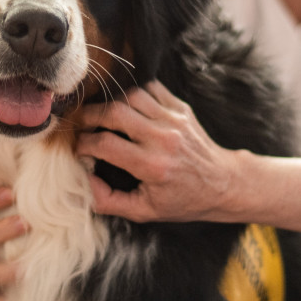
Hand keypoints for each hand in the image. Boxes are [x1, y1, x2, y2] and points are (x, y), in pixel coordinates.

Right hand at [76, 81, 236, 222]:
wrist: (223, 183)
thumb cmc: (182, 200)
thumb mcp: (144, 212)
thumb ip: (108, 201)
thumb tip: (84, 181)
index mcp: (152, 166)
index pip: (105, 144)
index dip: (83, 144)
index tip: (78, 148)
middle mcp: (163, 139)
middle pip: (115, 112)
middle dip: (90, 116)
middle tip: (80, 124)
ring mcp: (174, 120)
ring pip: (132, 96)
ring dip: (111, 102)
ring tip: (101, 115)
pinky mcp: (181, 108)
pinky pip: (151, 88)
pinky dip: (134, 94)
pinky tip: (127, 107)